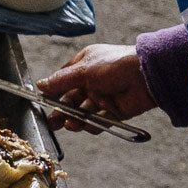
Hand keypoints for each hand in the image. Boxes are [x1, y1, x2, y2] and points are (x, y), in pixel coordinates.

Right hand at [36, 44, 155, 132]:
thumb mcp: (83, 69)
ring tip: (72, 124)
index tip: (42, 103)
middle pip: (70, 101)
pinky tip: (90, 122)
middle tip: (53, 123)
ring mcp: (102, 98)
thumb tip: (40, 85)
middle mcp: (91, 83)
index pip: (62, 82)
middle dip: (62, 112)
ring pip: (82, 113)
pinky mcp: (113, 112)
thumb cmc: (116, 64)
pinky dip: (93, 123)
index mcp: (83, 67)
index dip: (52, 93)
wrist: (147, 75)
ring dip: (76, 119)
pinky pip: (98, 121)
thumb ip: (60, 81)